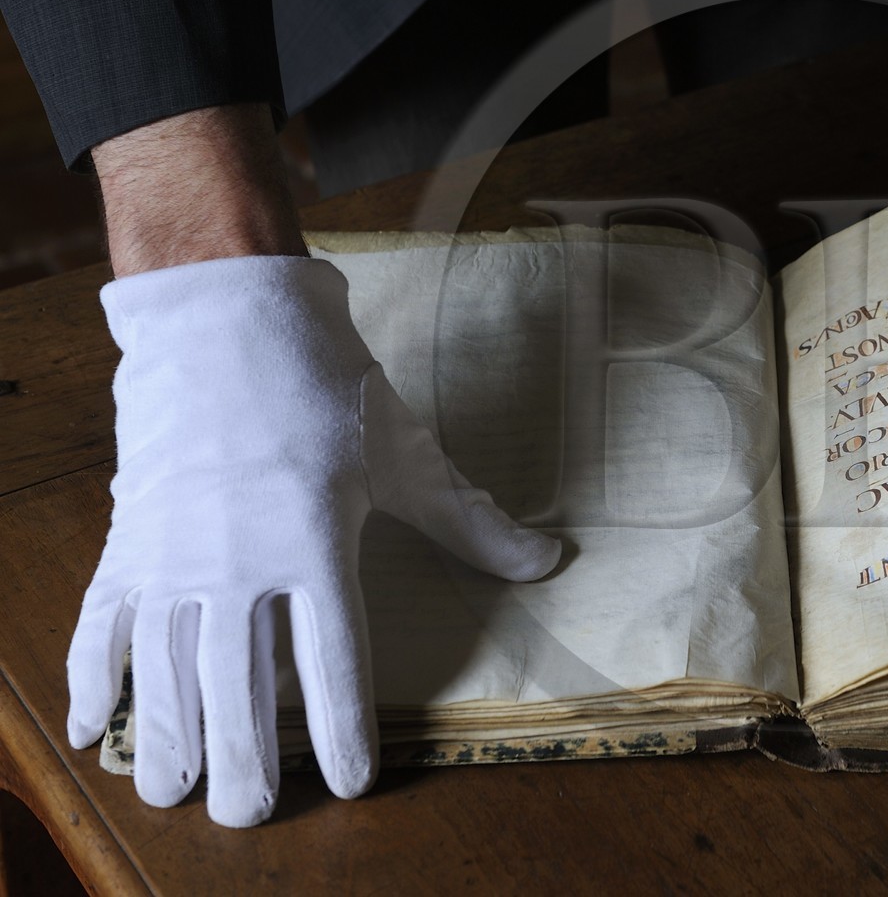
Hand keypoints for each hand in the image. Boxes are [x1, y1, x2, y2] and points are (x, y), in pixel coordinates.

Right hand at [66, 255, 559, 827]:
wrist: (227, 318)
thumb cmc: (326, 386)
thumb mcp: (408, 454)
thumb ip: (470, 521)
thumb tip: (548, 559)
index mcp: (314, 541)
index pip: (331, 661)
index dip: (339, 729)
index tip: (347, 782)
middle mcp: (238, 559)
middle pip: (237, 685)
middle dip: (244, 761)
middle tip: (248, 817)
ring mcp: (174, 551)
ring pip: (166, 668)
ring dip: (170, 736)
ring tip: (175, 795)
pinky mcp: (130, 538)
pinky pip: (102, 622)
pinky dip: (92, 676)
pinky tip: (96, 726)